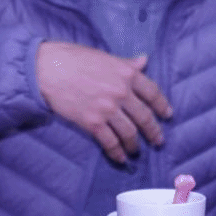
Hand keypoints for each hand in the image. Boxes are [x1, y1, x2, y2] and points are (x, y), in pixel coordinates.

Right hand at [36, 40, 173, 163]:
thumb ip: (126, 63)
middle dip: (154, 132)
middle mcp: (121, 92)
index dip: (162, 105)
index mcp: (127, 74)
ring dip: (135, 145)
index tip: (167, 114)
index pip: (153, 92)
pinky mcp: (92, 122)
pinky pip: (110, 142)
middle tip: (158, 141)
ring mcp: (107, 109)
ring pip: (130, 133)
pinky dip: (117, 153)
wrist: (48, 69)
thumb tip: (144, 61)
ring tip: (137, 151)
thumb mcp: (105, 57)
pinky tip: (120, 158)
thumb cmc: (74, 58)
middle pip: (144, 117)